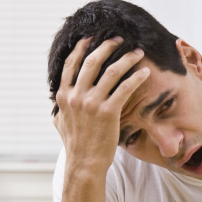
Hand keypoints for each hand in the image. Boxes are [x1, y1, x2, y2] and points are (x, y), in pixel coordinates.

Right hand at [53, 36, 149, 174]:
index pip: (71, 63)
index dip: (82, 47)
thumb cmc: (74, 145)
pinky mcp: (108, 112)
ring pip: (111, 72)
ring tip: (138, 52)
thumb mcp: (60, 122)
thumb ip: (60, 108)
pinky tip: (145, 73)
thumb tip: (56, 101)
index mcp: (64, 95)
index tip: (92, 38)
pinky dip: (136, 78)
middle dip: (107, 46)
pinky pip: (124, 89)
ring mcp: (92, 103)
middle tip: (119, 39)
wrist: (84, 163)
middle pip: (92, 61)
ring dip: (126, 59)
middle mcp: (76, 96)